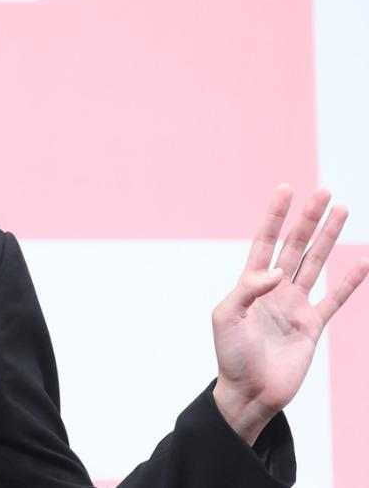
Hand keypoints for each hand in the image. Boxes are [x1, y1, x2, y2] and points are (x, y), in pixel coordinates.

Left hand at [211, 185, 368, 444]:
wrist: (249, 392)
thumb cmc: (230, 355)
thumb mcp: (226, 318)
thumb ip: (247, 290)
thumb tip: (276, 273)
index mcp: (250, 284)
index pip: (265, 241)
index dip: (275, 216)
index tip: (286, 189)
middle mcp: (275, 290)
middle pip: (295, 246)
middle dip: (309, 220)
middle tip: (324, 193)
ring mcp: (295, 306)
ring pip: (316, 264)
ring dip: (329, 238)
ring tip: (342, 211)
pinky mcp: (312, 326)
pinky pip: (335, 298)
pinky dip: (350, 281)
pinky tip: (362, 261)